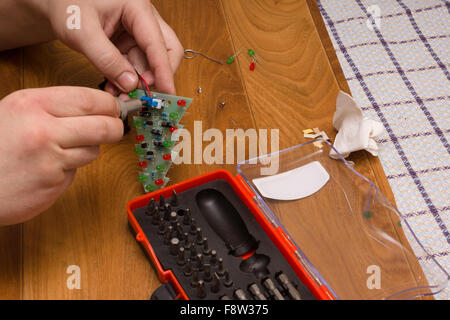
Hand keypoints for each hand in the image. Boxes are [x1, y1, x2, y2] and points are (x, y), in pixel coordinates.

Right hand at [0, 87, 122, 224]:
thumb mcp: (16, 111)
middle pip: (104, 125)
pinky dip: (69, 168)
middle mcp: (43, 129)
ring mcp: (50, 158)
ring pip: (94, 149)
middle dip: (115, 127)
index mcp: (32, 104)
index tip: (115, 108)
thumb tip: (96, 106)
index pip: (90, 99)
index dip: (109, 105)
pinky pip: (77, 170)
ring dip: (87, 149)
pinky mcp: (53, 182)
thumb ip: (52, 107)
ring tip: (63, 150)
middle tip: (113, 128)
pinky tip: (49, 168)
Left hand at [35, 0, 182, 94]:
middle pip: (166, 50)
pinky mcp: (130, 43)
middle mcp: (143, 18)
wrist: (56, 3)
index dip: (164, 70)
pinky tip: (114, 87)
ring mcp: (137, 31)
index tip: (168, 92)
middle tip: (143, 92)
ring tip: (119, 93)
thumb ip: (106, 59)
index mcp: (136, 6)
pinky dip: (128, 79)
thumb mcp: (82, 32)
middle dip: (157, 75)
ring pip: (150, 62)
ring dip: (138, 81)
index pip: (158, 42)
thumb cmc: (66, 5)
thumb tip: (130, 83)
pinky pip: (136, 65)